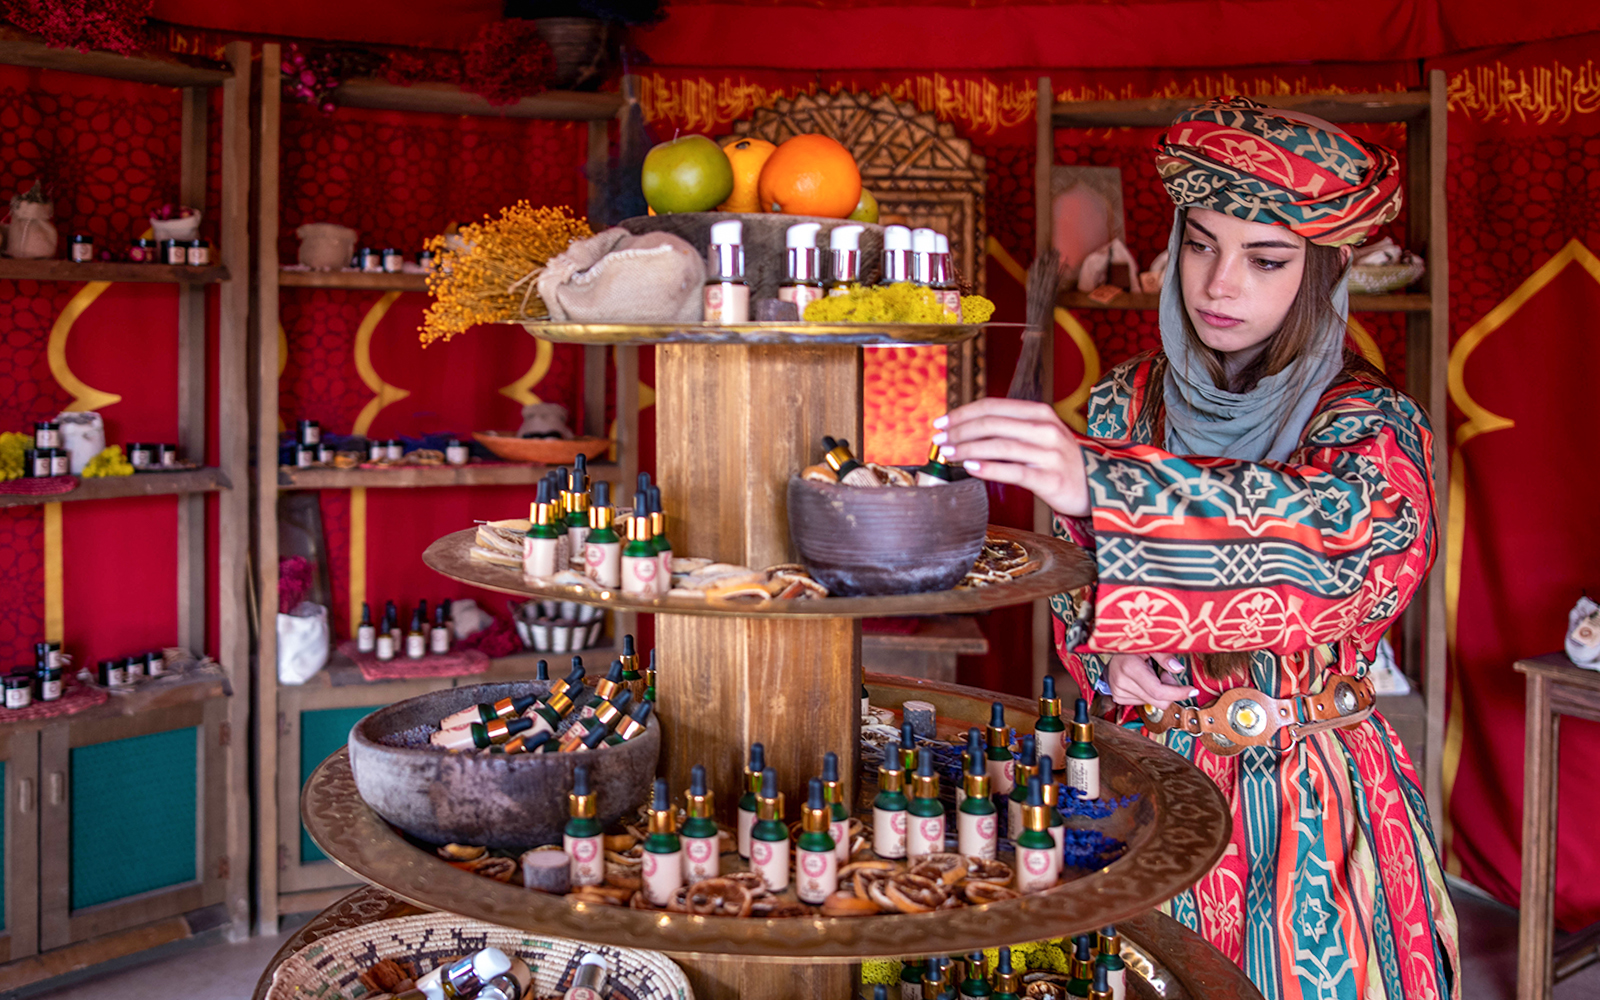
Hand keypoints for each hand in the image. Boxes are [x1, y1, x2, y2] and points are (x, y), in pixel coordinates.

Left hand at [934, 398, 1090, 516]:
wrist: (1095, 486)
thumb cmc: (1059, 461)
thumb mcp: (1040, 435)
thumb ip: (1010, 428)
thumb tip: (967, 429)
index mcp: (1040, 413)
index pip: (993, 406)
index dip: (963, 412)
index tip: (941, 422)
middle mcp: (1045, 429)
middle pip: (992, 424)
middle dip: (959, 431)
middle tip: (939, 440)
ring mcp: (1048, 454)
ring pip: (999, 446)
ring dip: (967, 449)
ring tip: (947, 454)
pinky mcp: (1049, 478)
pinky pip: (1013, 471)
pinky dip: (988, 469)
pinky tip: (970, 469)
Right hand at [1106, 654, 1196, 709]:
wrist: (1110, 652)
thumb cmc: (1131, 646)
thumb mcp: (1149, 645)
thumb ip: (1164, 656)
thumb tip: (1179, 669)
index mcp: (1130, 668)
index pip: (1158, 691)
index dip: (1178, 693)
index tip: (1192, 690)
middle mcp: (1122, 683)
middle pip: (1158, 701)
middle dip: (1170, 692)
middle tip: (1167, 675)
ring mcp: (1119, 692)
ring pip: (1153, 703)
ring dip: (1159, 692)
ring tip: (1153, 675)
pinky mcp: (1119, 698)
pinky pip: (1144, 703)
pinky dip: (1150, 694)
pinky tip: (1145, 681)